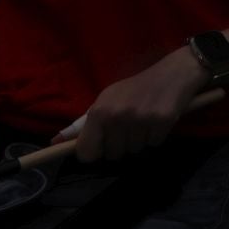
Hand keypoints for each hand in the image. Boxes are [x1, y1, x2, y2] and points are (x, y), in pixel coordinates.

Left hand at [68, 48, 208, 162]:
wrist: (173, 73)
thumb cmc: (136, 88)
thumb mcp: (107, 100)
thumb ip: (83, 124)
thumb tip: (55, 143)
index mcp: (99, 110)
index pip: (86, 152)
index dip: (94, 153)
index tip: (102, 146)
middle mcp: (117, 116)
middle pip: (113, 155)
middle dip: (121, 145)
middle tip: (129, 127)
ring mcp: (140, 120)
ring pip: (134, 151)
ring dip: (140, 140)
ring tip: (145, 121)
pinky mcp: (162, 122)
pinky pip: (153, 144)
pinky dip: (156, 136)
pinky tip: (157, 121)